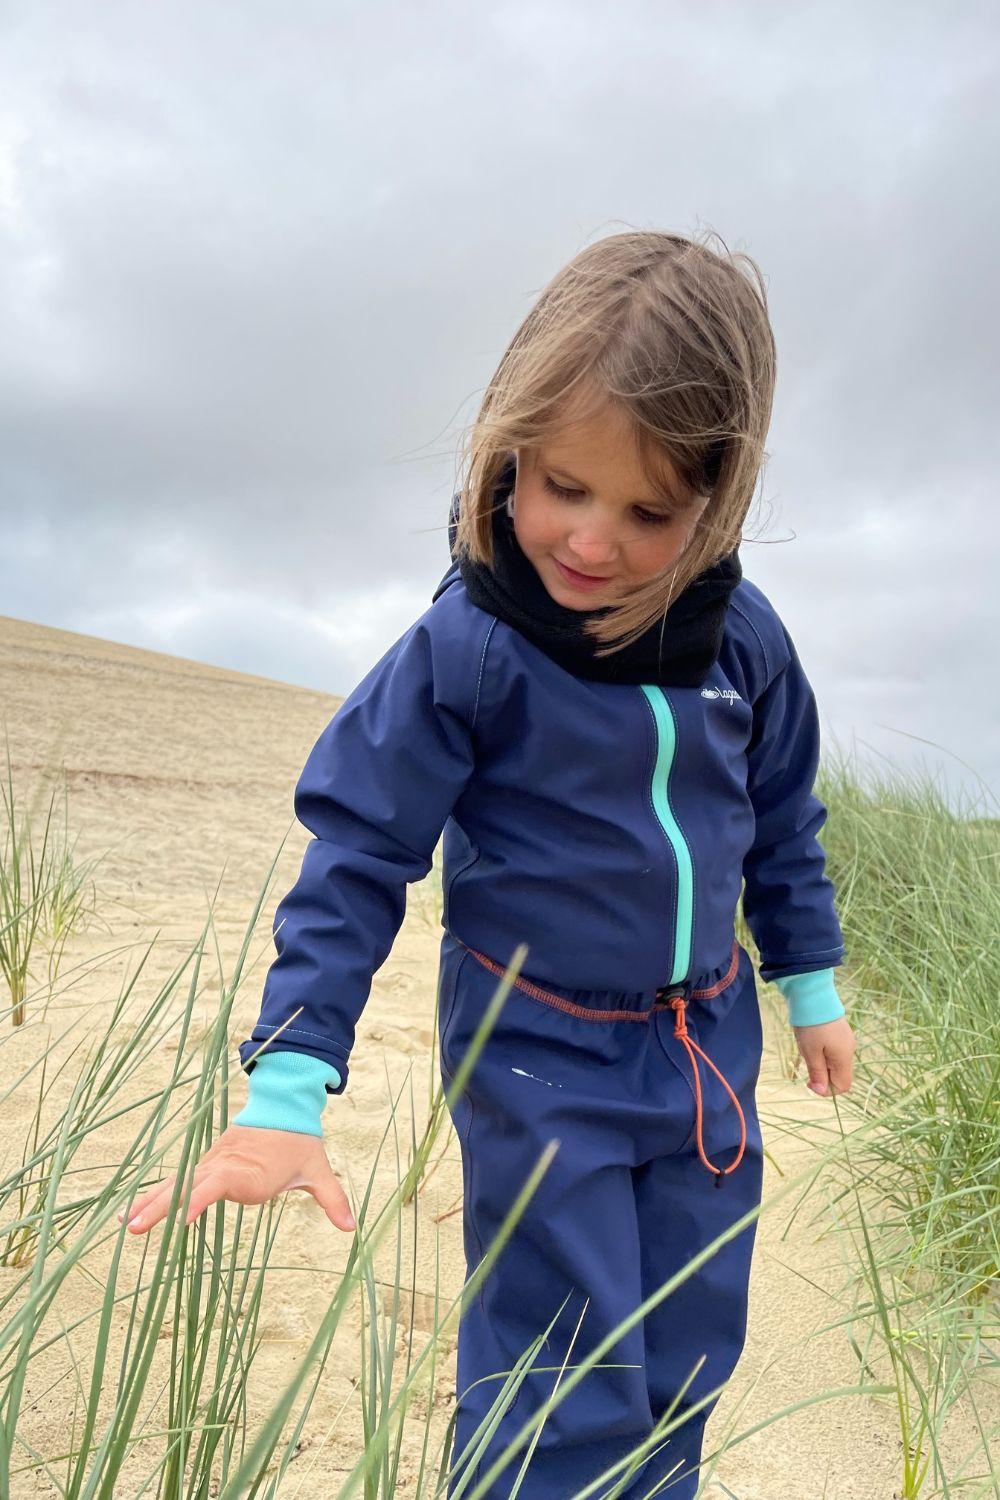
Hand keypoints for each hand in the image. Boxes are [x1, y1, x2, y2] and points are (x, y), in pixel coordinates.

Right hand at [116, 1124, 356, 1234]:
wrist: (283, 1108)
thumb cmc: (299, 1143)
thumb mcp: (317, 1170)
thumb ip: (332, 1198)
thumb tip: (352, 1228)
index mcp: (248, 1169)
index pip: (219, 1183)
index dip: (200, 1197)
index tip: (181, 1218)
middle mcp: (223, 1166)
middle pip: (187, 1186)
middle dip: (160, 1206)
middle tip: (132, 1228)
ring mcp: (210, 1164)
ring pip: (176, 1184)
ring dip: (150, 1203)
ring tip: (123, 1225)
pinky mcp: (205, 1166)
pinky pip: (177, 1182)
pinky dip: (156, 1196)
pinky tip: (133, 1212)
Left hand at [793, 1015, 855, 1096]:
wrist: (813, 995)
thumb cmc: (811, 1026)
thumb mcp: (810, 1052)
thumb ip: (818, 1072)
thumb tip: (821, 1090)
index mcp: (844, 1057)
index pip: (843, 1086)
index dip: (826, 1089)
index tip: (809, 1081)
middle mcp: (849, 1050)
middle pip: (839, 1074)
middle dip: (822, 1074)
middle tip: (807, 1062)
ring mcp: (846, 1040)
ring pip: (835, 1062)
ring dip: (821, 1062)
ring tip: (808, 1048)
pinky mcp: (840, 1032)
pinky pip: (833, 1050)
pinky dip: (822, 1052)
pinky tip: (811, 1040)